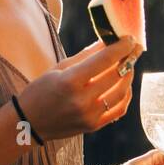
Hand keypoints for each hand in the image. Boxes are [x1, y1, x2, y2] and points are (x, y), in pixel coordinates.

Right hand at [16, 36, 140, 140]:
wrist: (29, 123)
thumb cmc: (41, 90)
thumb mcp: (59, 68)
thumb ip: (86, 55)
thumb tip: (107, 41)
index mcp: (70, 81)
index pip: (104, 60)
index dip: (120, 47)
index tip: (129, 38)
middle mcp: (82, 100)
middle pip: (116, 74)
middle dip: (129, 58)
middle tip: (134, 48)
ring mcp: (89, 116)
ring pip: (121, 92)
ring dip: (129, 75)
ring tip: (129, 65)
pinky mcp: (94, 126)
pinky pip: (119, 109)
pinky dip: (125, 95)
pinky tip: (124, 85)